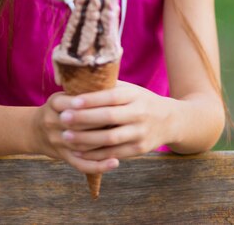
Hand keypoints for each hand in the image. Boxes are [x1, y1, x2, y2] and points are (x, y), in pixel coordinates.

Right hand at [32, 92, 119, 174]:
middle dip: (100, 123)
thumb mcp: (64, 95)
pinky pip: (81, 164)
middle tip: (123, 121)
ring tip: (124, 141)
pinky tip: (115, 162)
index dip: (90, 103)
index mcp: (54, 103)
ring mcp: (57, 141)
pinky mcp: (63, 157)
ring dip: (103, 145)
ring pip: (82, 145)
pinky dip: (99, 165)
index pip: (73, 103)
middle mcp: (52, 122)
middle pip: (78, 124)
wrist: (35, 130)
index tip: (110, 102)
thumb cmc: (60, 108)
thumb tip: (110, 81)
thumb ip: (83, 91)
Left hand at [55, 81, 173, 161]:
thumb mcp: (129, 89)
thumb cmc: (140, 100)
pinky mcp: (139, 149)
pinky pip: (114, 154)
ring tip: (66, 136)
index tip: (71, 101)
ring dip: (86, 139)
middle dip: (84, 119)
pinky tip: (80, 152)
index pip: (110, 97)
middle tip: (63, 118)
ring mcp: (140, 133)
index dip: (90, 100)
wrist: (170, 120)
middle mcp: (139, 113)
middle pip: (109, 118)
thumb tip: (78, 79)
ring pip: (110, 139)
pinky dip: (96, 154)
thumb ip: (107, 86)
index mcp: (134, 95)